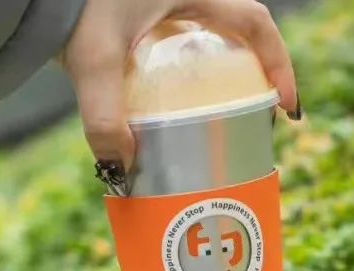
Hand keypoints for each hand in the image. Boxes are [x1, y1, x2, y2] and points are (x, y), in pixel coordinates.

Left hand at [61, 0, 297, 169]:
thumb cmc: (68, 1)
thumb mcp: (93, 58)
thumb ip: (105, 116)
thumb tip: (122, 169)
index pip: (256, 23)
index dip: (279, 64)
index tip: (285, 107)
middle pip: (240, 33)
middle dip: (255, 75)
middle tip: (254, 118)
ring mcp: (164, 1)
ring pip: (211, 35)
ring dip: (221, 73)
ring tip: (219, 117)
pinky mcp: (141, 10)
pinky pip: (180, 37)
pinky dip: (187, 69)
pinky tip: (172, 101)